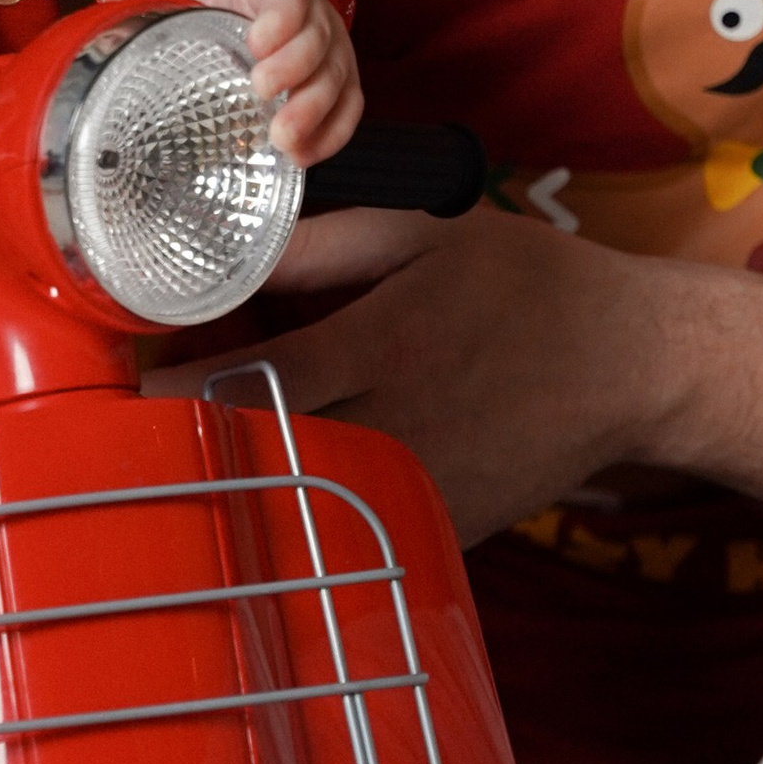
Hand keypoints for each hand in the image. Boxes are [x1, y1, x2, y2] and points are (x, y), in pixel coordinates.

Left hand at [101, 0, 361, 162]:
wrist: (260, 16)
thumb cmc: (225, 7)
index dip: (281, 20)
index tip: (257, 42)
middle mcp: (316, 20)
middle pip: (318, 42)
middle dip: (295, 68)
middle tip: (262, 92)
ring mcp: (334, 56)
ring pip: (337, 81)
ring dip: (314, 112)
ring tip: (283, 140)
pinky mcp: (343, 88)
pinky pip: (350, 112)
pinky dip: (332, 136)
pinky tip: (303, 157)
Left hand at [156, 207, 665, 543]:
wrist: (634, 365)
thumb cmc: (526, 284)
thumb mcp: (427, 234)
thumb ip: (324, 247)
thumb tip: (232, 251)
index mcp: (384, 343)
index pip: (252, 381)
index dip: (177, 392)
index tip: (128, 388)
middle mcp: (395, 422)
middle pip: (261, 453)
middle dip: (193, 444)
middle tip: (141, 429)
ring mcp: (418, 486)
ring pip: (300, 503)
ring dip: (241, 485)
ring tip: (195, 459)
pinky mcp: (440, 526)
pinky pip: (352, 530)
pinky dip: (306, 515)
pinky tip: (278, 490)